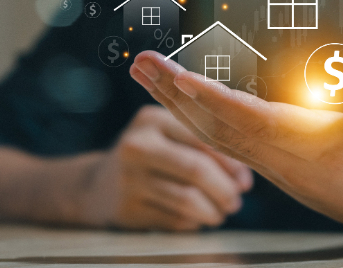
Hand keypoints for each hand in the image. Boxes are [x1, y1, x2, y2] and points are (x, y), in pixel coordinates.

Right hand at [82, 105, 252, 230]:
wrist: (96, 186)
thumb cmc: (150, 158)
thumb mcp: (167, 137)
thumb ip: (204, 146)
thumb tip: (243, 178)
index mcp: (151, 119)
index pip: (202, 138)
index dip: (231, 163)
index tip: (245, 181)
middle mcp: (136, 144)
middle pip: (196, 169)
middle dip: (224, 190)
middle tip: (235, 202)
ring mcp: (128, 178)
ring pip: (187, 199)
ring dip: (213, 211)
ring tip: (220, 214)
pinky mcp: (126, 208)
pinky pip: (174, 220)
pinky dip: (193, 222)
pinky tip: (195, 218)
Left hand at [129, 18, 342, 229]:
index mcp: (307, 142)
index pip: (250, 119)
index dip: (213, 99)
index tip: (178, 77)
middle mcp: (276, 155)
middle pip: (213, 126)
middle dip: (172, 94)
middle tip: (139, 62)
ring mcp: (263, 160)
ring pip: (207, 134)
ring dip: (171, 101)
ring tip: (141, 71)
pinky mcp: (260, 159)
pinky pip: (214, 138)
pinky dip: (187, 115)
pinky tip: (170, 94)